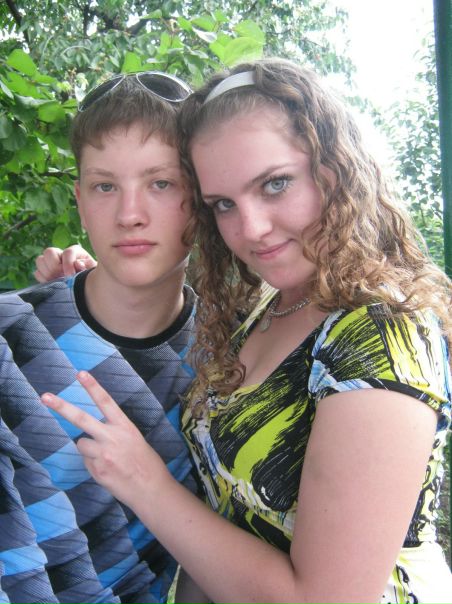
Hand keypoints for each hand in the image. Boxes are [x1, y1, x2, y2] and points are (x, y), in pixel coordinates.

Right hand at [34, 245, 96, 281]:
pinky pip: (37, 273)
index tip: (70, 276)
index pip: (67, 252)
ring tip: (57, 281)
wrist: (87, 287)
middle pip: (48, 252)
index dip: (68, 264)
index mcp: (74, 251)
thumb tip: (77, 264)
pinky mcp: (45, 272)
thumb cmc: (91, 276)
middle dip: (54, 267)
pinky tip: (53, 283)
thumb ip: (87, 265)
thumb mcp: (92, 270)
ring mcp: (51, 262)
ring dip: (47, 272)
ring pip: (40, 260)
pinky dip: (43, 279)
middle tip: (61, 277)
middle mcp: (60, 254)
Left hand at [41, 371, 167, 506]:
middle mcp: (112, 438)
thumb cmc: (147, 464)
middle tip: (45, 397)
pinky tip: (109, 470)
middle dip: (61, 407)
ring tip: (108, 458)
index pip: (106, 402)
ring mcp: (103, 455)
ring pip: (82, 444)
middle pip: (81, 418)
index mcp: (125, 427)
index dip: (93, 387)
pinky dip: (94, 464)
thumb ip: (115, 433)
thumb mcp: (136, 440)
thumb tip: (94, 436)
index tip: (81, 374)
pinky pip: (87, 461)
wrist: (152, 490)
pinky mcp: (97, 471)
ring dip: (89, 449)